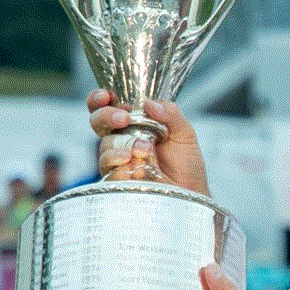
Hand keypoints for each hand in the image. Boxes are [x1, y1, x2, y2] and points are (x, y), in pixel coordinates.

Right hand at [86, 90, 207, 193]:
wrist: (191, 193)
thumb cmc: (187, 165)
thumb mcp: (185, 134)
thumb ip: (171, 114)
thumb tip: (150, 103)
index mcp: (135, 123)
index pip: (109, 105)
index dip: (100, 98)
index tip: (106, 95)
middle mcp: (122, 139)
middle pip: (98, 121)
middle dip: (106, 116)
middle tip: (125, 119)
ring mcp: (118, 159)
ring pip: (104, 145)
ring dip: (124, 145)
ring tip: (145, 151)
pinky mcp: (117, 179)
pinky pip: (109, 169)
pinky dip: (123, 165)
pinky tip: (137, 167)